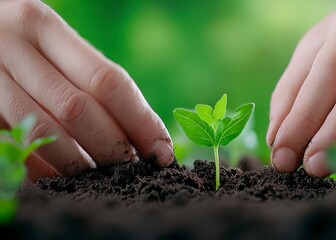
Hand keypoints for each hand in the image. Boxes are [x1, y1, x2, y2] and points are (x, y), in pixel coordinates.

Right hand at [0, 0, 173, 180]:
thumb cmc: (25, 46)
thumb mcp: (56, 47)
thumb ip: (91, 80)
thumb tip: (146, 133)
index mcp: (43, 27)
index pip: (106, 81)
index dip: (140, 122)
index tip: (161, 151)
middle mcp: (11, 47)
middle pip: (78, 109)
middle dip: (112, 146)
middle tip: (132, 166)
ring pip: (44, 132)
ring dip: (80, 162)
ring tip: (104, 174)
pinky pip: (16, 148)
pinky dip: (45, 169)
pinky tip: (65, 175)